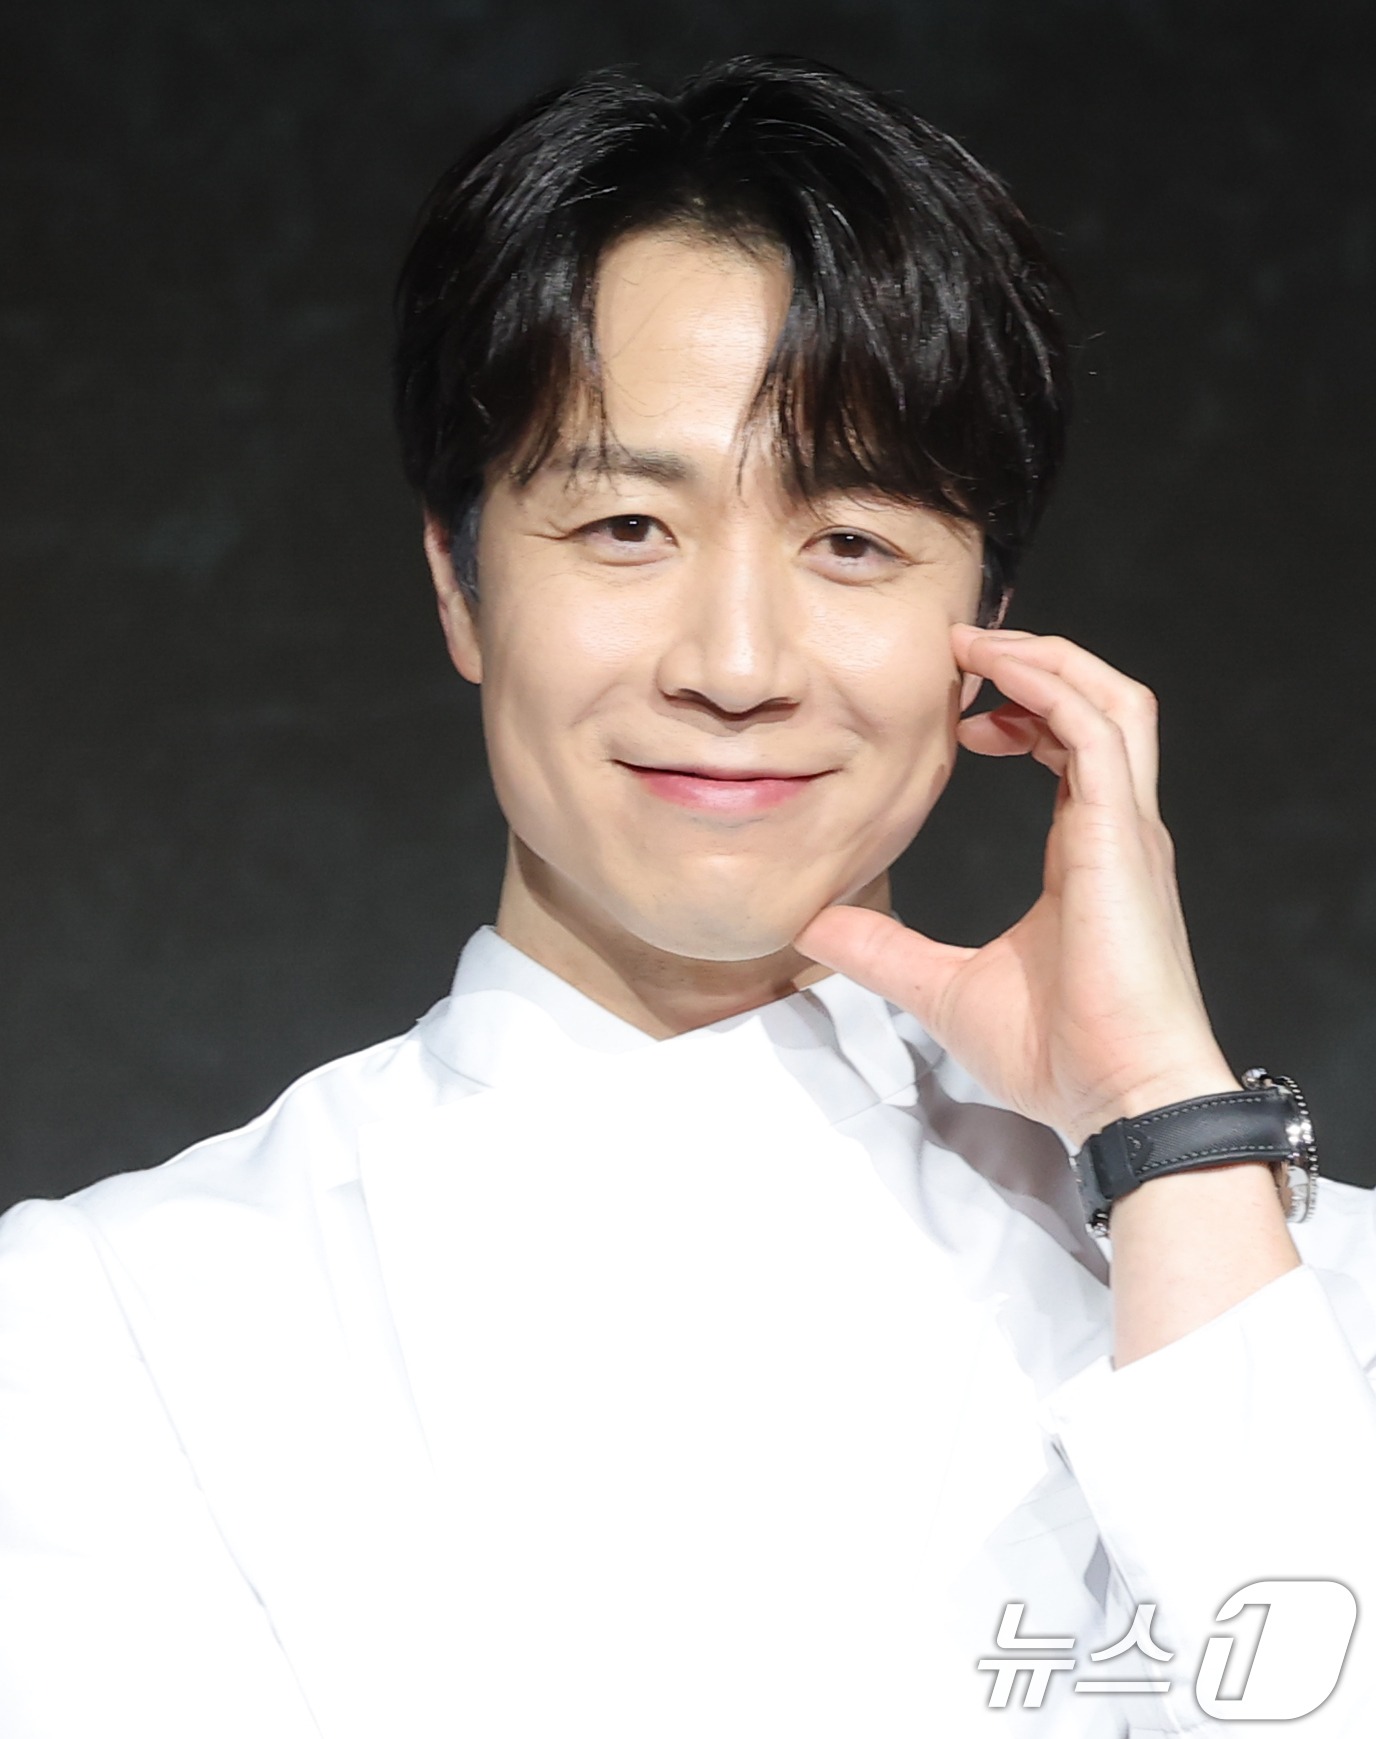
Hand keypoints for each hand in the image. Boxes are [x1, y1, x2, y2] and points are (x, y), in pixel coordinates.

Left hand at [794, 626, 1236, 1148]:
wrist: (1120, 1101)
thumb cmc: (1057, 1056)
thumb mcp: (943, 987)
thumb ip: (883, 950)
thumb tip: (812, 929)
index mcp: (1087, 851)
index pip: (1069, 747)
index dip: (1022, 710)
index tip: (959, 710)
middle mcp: (1115, 828)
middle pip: (1099, 703)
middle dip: (1036, 661)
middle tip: (961, 650)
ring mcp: (1126, 828)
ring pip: (1110, 699)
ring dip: (1044, 658)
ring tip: (975, 644)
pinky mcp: (1121, 836)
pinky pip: (1095, 729)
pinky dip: (1048, 686)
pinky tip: (992, 672)